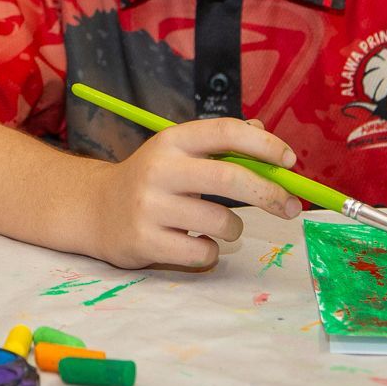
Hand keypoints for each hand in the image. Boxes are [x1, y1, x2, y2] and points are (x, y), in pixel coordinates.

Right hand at [88, 117, 299, 269]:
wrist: (95, 210)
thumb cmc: (151, 180)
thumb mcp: (178, 153)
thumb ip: (219, 144)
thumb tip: (263, 133)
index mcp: (172, 141)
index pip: (225, 132)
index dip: (264, 145)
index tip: (290, 161)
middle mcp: (159, 169)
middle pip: (230, 178)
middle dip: (270, 193)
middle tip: (291, 208)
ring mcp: (149, 207)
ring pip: (222, 223)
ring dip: (234, 229)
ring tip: (217, 227)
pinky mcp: (145, 242)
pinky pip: (203, 253)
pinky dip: (209, 252)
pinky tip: (191, 243)